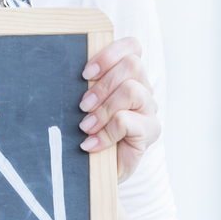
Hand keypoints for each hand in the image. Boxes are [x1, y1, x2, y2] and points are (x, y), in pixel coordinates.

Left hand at [78, 37, 160, 182]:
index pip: (132, 47)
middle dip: (102, 85)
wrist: (97, 172)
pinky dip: (105, 133)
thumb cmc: (90, 134)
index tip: (85, 73)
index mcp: (130, 76)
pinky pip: (126, 121)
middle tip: (82, 106)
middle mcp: (144, 89)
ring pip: (131, 91)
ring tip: (86, 127)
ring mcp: (149, 110)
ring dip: (103, 110)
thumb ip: (87, 87)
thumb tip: (70, 74)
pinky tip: (92, 144)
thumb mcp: (86, 106)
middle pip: (132, 65)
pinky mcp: (150, 131)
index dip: (109, 55)